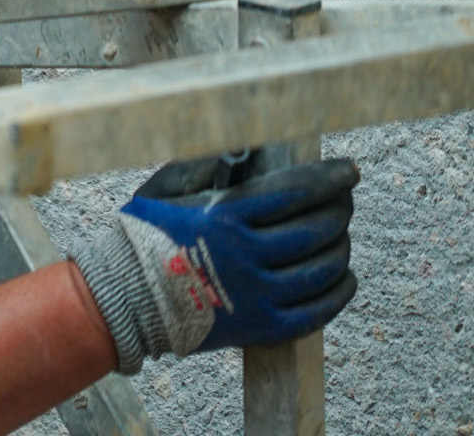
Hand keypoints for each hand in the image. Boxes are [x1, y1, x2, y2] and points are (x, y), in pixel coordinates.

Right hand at [70, 157, 360, 372]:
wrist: (125, 298)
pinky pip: (316, 312)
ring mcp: (256, 296)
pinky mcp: (261, 327)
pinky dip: (338, 293)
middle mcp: (245, 257)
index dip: (328, 180)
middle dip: (338, 212)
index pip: (294, 193)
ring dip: (340, 250)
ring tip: (340, 238)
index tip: (348, 172)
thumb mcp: (163, 191)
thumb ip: (202, 166)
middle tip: (344, 203)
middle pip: (314, 231)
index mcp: (224, 219)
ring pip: (320, 271)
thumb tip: (241, 146)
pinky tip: (344, 278)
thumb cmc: (142, 239)